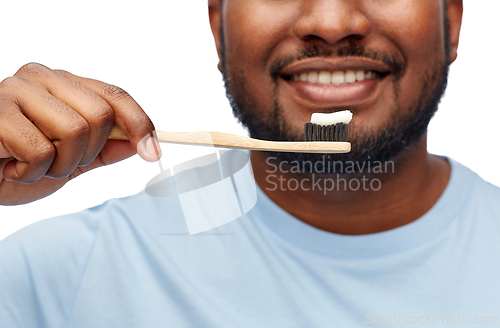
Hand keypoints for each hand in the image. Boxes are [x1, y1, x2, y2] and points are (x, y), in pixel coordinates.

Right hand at [0, 63, 160, 204]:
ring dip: (60, 165)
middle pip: (101, 115)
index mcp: (65, 85)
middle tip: (59, 164)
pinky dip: (32, 173)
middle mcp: (43, 78)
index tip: (153, 153)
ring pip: (76, 131)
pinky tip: (11, 167)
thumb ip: (104, 151)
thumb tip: (140, 145)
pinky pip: (41, 150)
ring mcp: (17, 89)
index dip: (140, 123)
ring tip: (33, 166)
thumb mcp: (71, 161)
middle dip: (88, 154)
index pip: (115, 94)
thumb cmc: (18, 165)